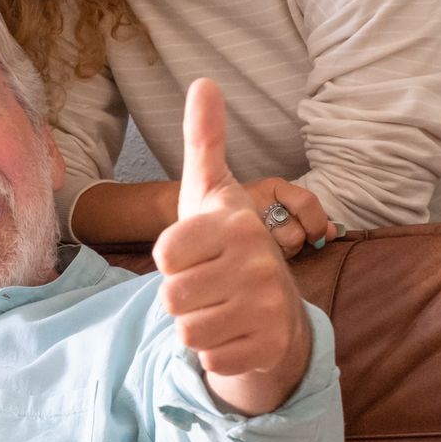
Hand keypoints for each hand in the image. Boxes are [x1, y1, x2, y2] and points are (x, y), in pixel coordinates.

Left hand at [154, 80, 310, 414]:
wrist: (274, 306)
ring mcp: (268, 307)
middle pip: (171, 297)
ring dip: (196, 325)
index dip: (171, 259)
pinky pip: (209, 359)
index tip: (195, 252)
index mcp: (237, 223)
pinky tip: (236, 332)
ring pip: (187, 331)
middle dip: (182, 296)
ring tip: (220, 306)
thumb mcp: (211, 191)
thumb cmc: (227, 243)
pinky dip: (215, 352)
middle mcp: (257, 263)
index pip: (165, 254)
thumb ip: (204, 140)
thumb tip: (204, 82)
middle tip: (209, 283)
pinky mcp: (270, 347)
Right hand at [241, 177, 338, 257]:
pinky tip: (257, 252)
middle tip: (283, 241)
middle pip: (295, 235)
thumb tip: (335, 232)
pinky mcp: (232, 242)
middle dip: (295, 244)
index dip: (317, 224)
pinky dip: (266, 260)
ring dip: (278, 254)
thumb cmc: (258, 215)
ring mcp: (241, 223)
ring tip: (266, 246)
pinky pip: (263, 259)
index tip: (315, 237)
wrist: (215, 219)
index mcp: (272, 187)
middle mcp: (255, 200)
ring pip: (279, 251)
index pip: (307, 202)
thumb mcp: (286, 207)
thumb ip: (312, 218)